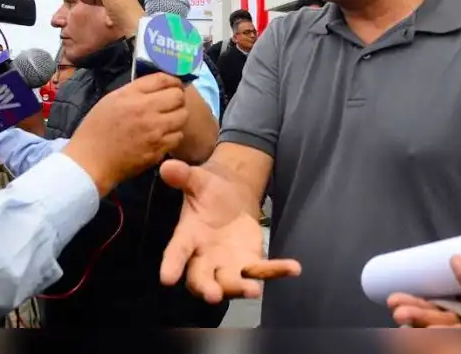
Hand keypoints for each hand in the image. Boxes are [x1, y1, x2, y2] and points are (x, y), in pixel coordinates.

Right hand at [64, 73, 187, 195]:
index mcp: (132, 96)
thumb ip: (135, 90)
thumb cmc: (96, 130)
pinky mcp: (159, 148)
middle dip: (177, 98)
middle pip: (178, 97)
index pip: (164, 79)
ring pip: (183, 116)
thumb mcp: (111, 100)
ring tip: (168, 120)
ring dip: (177, 116)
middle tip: (171, 104)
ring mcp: (155, 131)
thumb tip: (159, 85)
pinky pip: (178, 136)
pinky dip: (174, 135)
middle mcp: (146, 110)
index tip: (174, 85)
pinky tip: (163, 136)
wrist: (89, 161)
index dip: (173, 80)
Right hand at [159, 159, 300, 302]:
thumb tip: (168, 166)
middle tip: (214, 295)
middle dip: (207, 288)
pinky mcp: (250, 261)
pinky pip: (262, 270)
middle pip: (201, 278)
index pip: (176, 252)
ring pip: (231, 282)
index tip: (166, 279)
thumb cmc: (209, 189)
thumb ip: (185, 176)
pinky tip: (294, 268)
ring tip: (254, 291)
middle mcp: (204, 257)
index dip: (171, 265)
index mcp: (187, 236)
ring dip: (240, 288)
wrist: (231, 194)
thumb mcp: (199, 179)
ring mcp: (228, 264)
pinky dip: (276, 271)